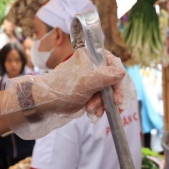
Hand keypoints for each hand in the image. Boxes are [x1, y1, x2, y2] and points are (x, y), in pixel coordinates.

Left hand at [1, 48, 131, 138]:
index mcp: (91, 56)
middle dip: (110, 95)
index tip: (119, 96)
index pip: (113, 64)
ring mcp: (91, 79)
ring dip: (103, 103)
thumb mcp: (87, 82)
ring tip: (93, 109)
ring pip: (107, 91)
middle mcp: (92, 66)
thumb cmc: (63, 88)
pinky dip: (99, 107)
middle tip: (114, 106)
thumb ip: (106, 76)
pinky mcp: (89, 91)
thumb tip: (122, 73)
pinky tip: (93, 112)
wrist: (46, 102)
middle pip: (112, 79)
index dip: (119, 80)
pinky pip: (101, 99)